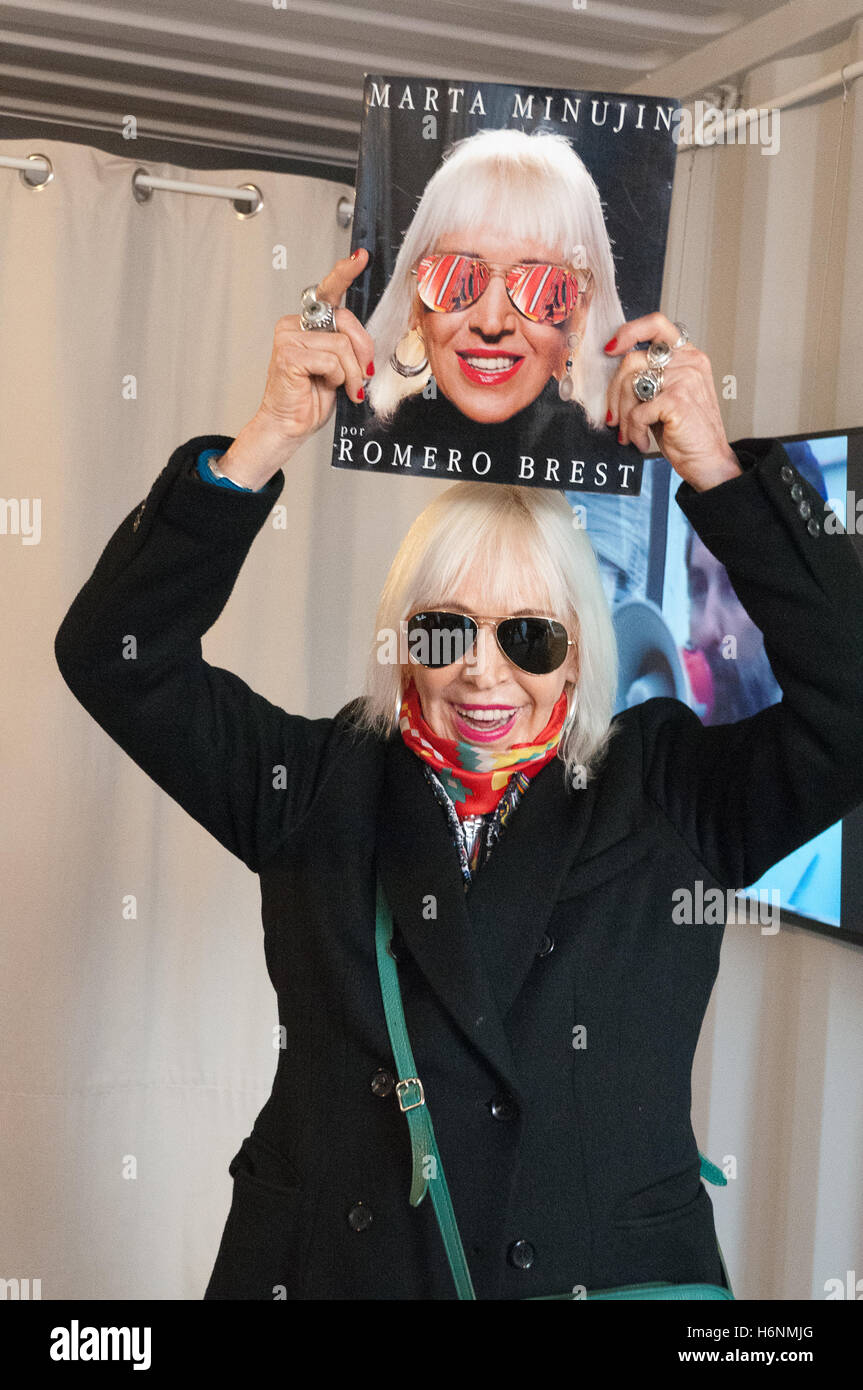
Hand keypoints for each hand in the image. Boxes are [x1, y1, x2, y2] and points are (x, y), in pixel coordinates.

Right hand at [253, 248, 374, 443]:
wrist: (289, 425)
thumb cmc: (311, 398)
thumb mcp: (338, 366)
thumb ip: (347, 344)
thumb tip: (365, 339)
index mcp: (307, 324)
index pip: (328, 292)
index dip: (344, 273)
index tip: (360, 257)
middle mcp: (295, 325)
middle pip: (346, 320)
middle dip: (362, 351)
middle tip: (362, 374)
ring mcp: (288, 338)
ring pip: (342, 345)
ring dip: (351, 372)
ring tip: (343, 387)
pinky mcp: (288, 355)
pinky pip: (331, 360)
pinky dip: (338, 378)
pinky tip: (327, 386)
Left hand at [604, 313, 741, 490]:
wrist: (708, 460)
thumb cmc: (687, 431)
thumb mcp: (669, 395)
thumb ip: (650, 376)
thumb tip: (613, 373)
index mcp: (687, 356)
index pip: (656, 324)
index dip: (629, 332)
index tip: (611, 349)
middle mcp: (688, 362)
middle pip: (632, 360)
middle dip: (614, 392)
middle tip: (614, 416)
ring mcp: (684, 379)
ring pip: (631, 385)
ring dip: (623, 416)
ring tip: (629, 433)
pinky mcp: (677, 400)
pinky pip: (637, 412)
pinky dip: (634, 431)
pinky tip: (642, 441)